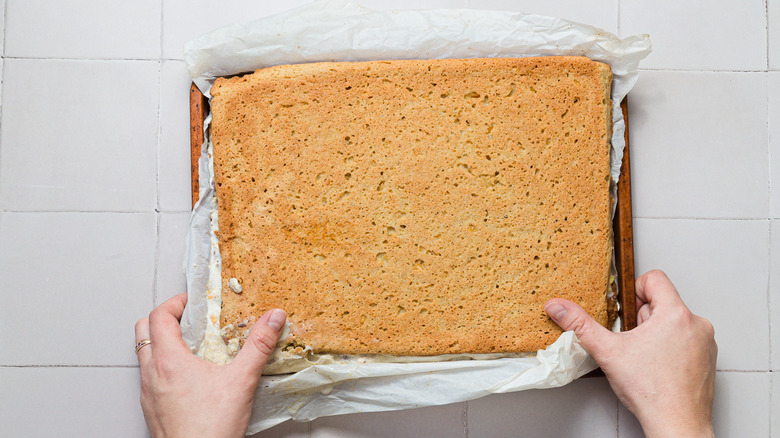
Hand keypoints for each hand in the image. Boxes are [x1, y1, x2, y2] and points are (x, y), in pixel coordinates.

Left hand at [134, 294, 285, 437]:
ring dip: (162, 344)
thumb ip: (258, 345)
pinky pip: (150, 379)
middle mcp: (152, 374)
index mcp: (169, 360)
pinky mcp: (151, 409)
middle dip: (163, 319)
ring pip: (144, 356)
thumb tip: (273, 319)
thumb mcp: (241, 380)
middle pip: (143, 331)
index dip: (174, 303)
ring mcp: (148, 393)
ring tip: (190, 347)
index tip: (191, 302)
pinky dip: (163, 368)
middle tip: (187, 320)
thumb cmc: (211, 428)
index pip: (158, 316)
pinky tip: (188, 379)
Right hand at [544, 270, 716, 437]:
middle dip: (642, 319)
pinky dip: (671, 348)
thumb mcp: (607, 351)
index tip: (627, 310)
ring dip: (657, 334)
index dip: (634, 290)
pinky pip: (686, 340)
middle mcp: (696, 324)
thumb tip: (558, 307)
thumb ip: (579, 325)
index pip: (655, 279)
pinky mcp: (708, 359)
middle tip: (632, 342)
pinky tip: (658, 367)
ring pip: (674, 322)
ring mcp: (705, 342)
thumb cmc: (652, 392)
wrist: (677, 425)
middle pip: (662, 303)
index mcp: (675, 314)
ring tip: (646, 357)